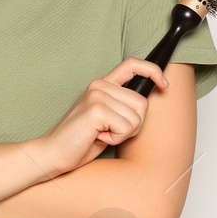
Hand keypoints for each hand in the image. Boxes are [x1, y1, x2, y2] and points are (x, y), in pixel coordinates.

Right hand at [30, 57, 169, 177]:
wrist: (52, 153)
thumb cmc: (80, 140)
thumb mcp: (106, 119)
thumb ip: (122, 107)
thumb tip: (144, 106)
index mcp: (101, 84)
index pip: (132, 64)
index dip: (152, 71)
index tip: (164, 85)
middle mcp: (99, 85)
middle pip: (142, 103)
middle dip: (134, 125)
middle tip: (110, 131)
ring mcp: (97, 95)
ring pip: (136, 118)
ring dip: (123, 134)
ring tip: (101, 135)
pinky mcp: (97, 109)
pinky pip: (126, 128)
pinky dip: (115, 139)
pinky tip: (98, 138)